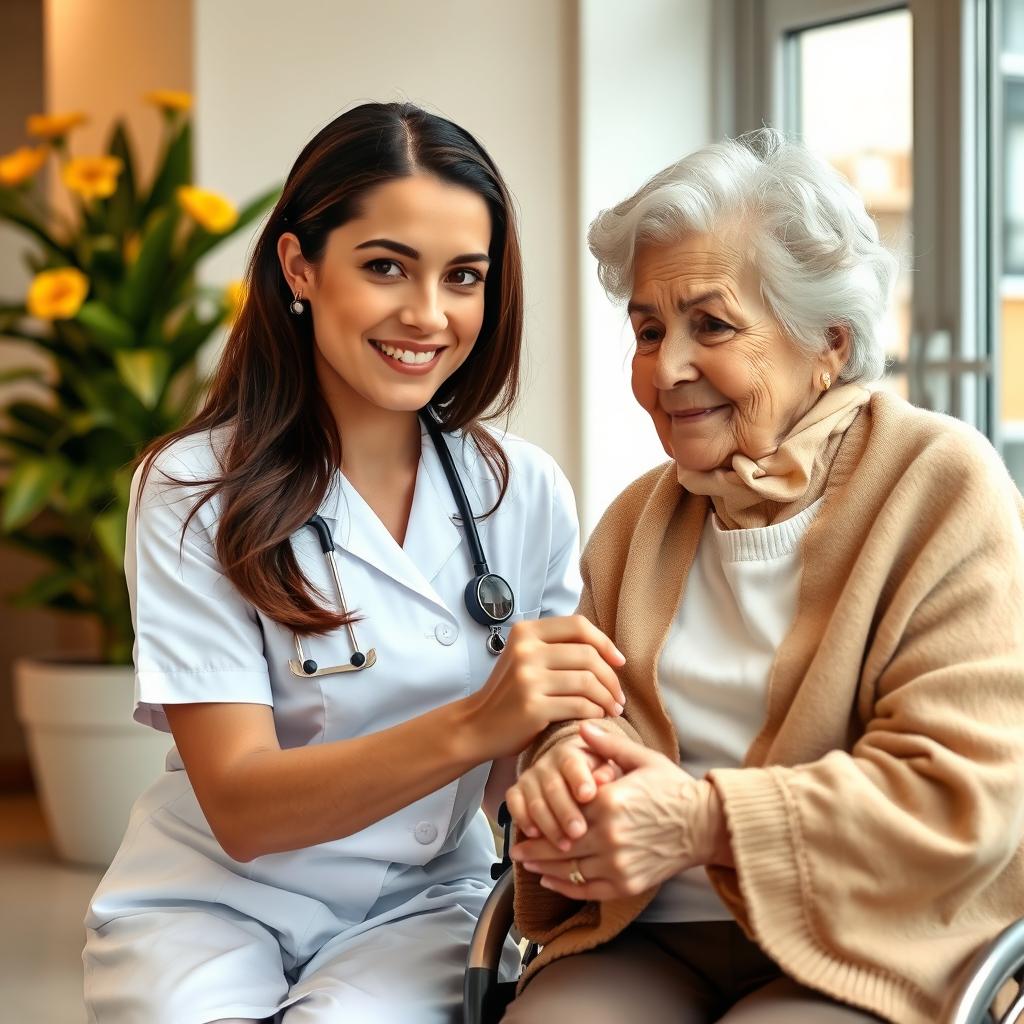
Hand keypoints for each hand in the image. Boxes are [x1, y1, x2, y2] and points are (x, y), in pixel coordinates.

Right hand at [464, 616, 625, 760]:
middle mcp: (525, 650)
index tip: (619, 662)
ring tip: (613, 708)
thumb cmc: (509, 693)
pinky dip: (594, 712)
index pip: (578, 626)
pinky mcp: (533, 707)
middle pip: (588, 655)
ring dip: (608, 698)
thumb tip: (606, 648)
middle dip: (611, 678)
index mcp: (526, 631)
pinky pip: (579, 705)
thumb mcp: (525, 658)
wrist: (477, 726)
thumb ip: (556, 647)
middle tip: (619, 696)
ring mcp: (528, 678)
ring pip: (587, 681)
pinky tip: (596, 716)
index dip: (605, 642)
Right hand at [505, 733, 622, 849]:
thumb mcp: (607, 770)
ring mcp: (529, 778)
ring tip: (565, 846)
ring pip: (535, 802)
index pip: (572, 764)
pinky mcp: (515, 792)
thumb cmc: (596, 777)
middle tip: (579, 832)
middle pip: (553, 787)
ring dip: (549, 825)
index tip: (588, 795)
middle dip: (565, 812)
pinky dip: (523, 820)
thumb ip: (607, 771)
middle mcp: (546, 764)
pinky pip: (514, 806)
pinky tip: (536, 836)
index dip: (579, 779)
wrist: (572, 776)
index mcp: (570, 753)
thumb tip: (605, 779)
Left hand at [510, 721, 730, 900]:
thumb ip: (608, 745)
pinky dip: (566, 887)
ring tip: (527, 863)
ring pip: (569, 869)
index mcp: (610, 801)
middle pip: (559, 844)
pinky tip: (551, 880)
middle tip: (515, 846)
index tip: (526, 816)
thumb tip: (581, 727)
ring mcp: (618, 863)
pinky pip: (587, 890)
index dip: (542, 815)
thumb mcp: (642, 758)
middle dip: (533, 847)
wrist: (705, 825)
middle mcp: (610, 835)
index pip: (564, 810)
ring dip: (543, 867)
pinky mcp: (627, 884)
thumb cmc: (673, 789)